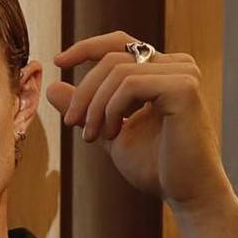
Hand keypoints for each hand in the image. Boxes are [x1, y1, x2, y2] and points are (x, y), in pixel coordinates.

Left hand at [47, 30, 237, 237]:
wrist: (185, 194)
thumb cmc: (155, 166)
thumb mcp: (108, 131)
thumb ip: (86, 108)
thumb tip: (52, 87)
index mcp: (161, 71)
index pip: (119, 43)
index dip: (86, 48)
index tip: (58, 62)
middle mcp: (176, 66)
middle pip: (111, 57)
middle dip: (84, 92)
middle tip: (72, 123)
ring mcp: (183, 74)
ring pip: (117, 70)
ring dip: (95, 106)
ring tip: (93, 136)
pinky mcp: (184, 88)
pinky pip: (130, 84)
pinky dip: (112, 108)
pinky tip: (112, 134)